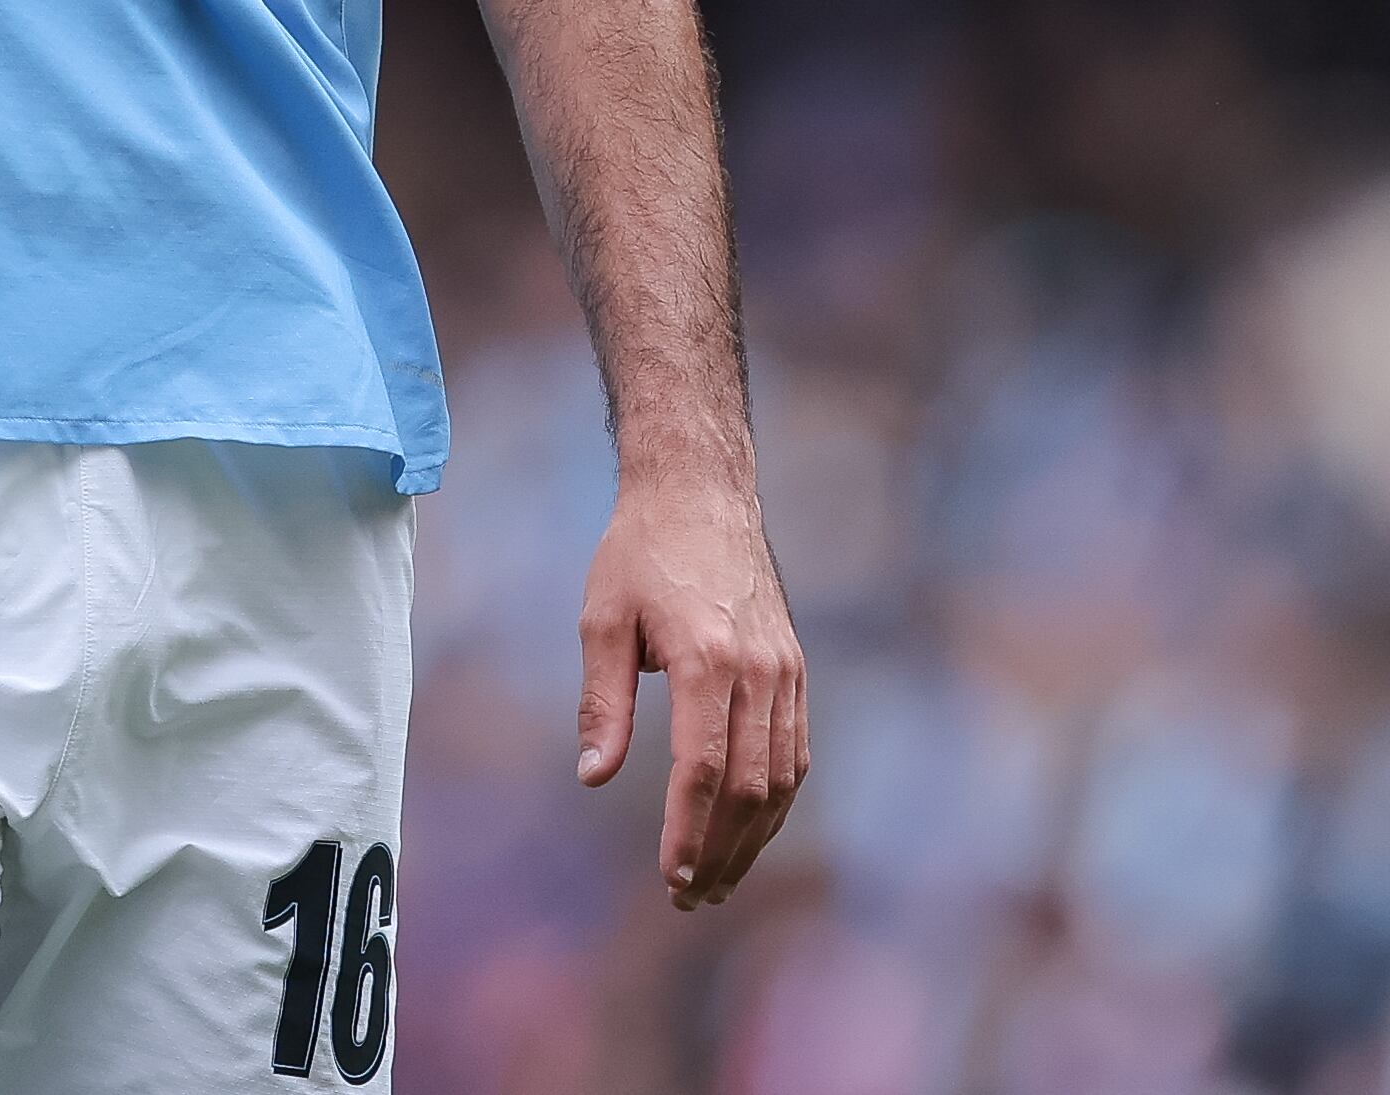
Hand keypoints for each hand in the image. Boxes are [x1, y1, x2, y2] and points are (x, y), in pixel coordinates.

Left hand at [575, 466, 807, 908]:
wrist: (702, 492)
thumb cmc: (640, 551)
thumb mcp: (602, 618)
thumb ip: (602, 703)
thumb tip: (594, 777)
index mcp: (708, 658)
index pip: (703, 769)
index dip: (687, 831)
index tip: (670, 877)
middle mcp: (758, 670)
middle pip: (751, 788)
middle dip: (720, 852)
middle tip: (688, 897)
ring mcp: (784, 670)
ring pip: (782, 779)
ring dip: (753, 839)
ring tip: (718, 881)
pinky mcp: (793, 668)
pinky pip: (796, 751)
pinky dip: (777, 801)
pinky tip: (750, 830)